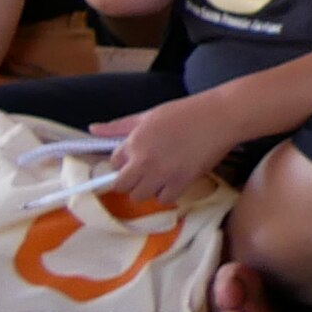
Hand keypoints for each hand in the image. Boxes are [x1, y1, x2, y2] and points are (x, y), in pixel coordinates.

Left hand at [90, 88, 244, 208]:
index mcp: (134, 141)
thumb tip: (92, 129)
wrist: (219, 117)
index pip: (114, 163)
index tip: (134, 160)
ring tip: (159, 179)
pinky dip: (167, 194)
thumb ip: (119, 126)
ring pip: (140, 196)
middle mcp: (143, 160)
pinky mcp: (181, 182)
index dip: (124, 162)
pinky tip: (173, 182)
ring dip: (147, 189)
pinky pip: (164, 199)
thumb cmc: (184, 112)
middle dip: (129, 181)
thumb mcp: (148, 114)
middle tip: (143, 174)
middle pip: (122, 185)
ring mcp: (162, 173)